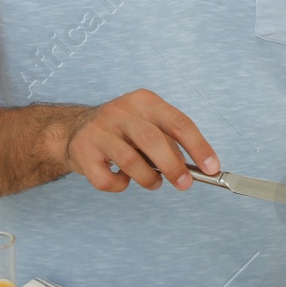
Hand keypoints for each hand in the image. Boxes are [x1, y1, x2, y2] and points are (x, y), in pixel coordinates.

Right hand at [62, 88, 219, 192]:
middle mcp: (120, 111)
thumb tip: (198, 167)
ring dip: (148, 179)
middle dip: (174, 167)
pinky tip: (122, 179)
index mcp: (144, 101)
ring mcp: (99, 130)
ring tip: (153, 183)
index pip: (178, 123)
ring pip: (131, 161)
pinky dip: (120, 185)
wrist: (73, 130)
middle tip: (185, 184)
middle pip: (153, 140)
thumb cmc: (122, 131)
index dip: (198, 147)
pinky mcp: (82, 151)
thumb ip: (171, 142)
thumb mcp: (148, 124)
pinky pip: (107, 179)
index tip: (212, 167)